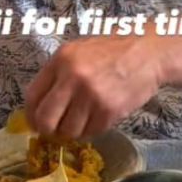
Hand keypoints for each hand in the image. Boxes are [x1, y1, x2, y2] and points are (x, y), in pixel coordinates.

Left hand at [25, 36, 165, 138]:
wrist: (150, 52)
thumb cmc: (114, 50)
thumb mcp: (80, 50)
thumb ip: (58, 72)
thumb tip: (40, 103)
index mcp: (61, 60)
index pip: (32, 96)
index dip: (31, 114)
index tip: (35, 122)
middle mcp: (73, 77)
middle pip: (46, 119)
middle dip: (47, 129)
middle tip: (54, 130)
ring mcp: (91, 95)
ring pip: (69, 130)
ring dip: (73, 130)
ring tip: (83, 119)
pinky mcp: (109, 110)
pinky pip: (91, 131)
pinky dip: (93, 128)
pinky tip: (100, 115)